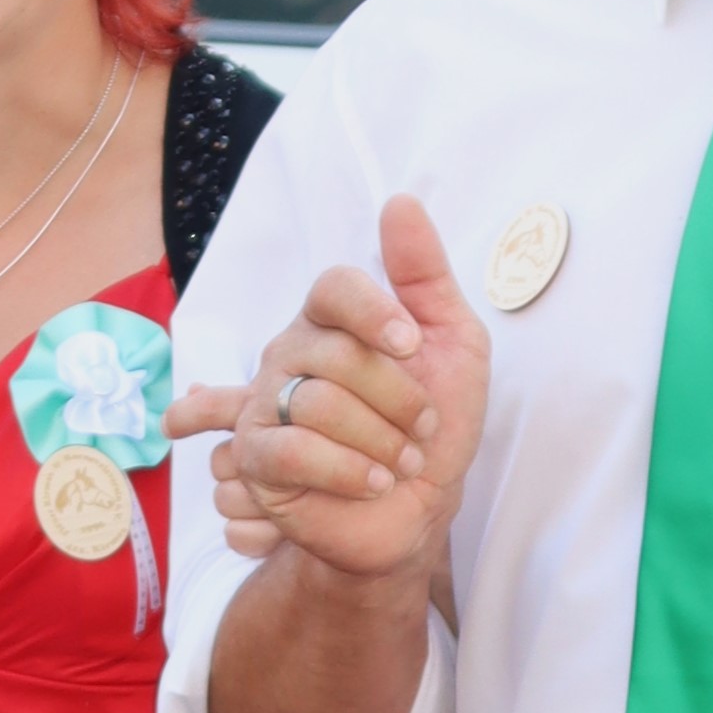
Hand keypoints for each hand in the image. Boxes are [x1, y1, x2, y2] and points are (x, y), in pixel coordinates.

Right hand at [168, 194, 487, 584]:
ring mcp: (267, 404)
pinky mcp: (258, 458)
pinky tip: (372, 482)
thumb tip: (400, 201)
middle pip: (337, 353)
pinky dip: (348, 470)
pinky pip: (294, 450)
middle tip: (419, 432)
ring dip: (381, 441)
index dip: (374, 313)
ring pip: (318, 403)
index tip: (412, 347)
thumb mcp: (454, 344)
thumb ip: (427, 274)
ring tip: (396, 463)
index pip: (334, 288)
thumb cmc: (433, 428)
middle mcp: (292, 354)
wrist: (418, 511)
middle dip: (398, 400)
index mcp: (333, 322)